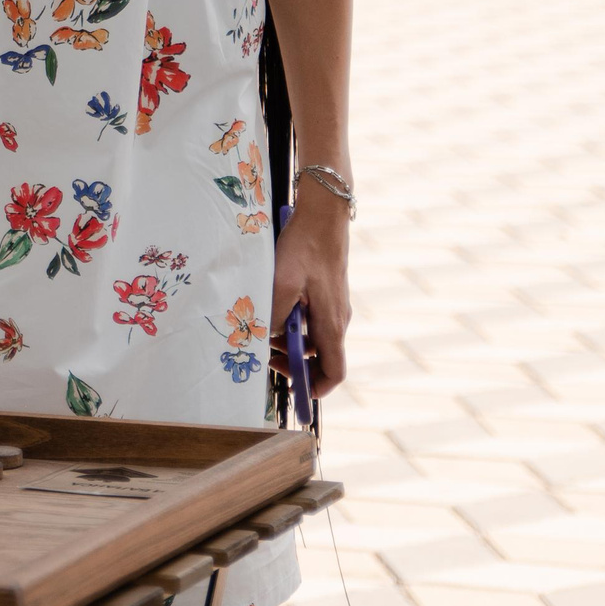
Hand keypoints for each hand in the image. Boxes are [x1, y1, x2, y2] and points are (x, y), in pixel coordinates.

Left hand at [271, 196, 350, 398]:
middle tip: (267, 356)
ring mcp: (334, 305)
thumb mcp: (282, 284)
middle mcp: (337, 319)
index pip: (334, 372)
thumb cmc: (304, 247)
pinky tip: (275, 307)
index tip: (294, 393)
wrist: (324, 213)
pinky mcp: (327, 293)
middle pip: (322, 359)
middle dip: (295, 364)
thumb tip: (269, 338)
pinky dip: (294, 322)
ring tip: (267, 328)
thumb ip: (275, 317)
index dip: (316, 389)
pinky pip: (312, 320)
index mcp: (332, 324)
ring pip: (314, 338)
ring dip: (291, 341)